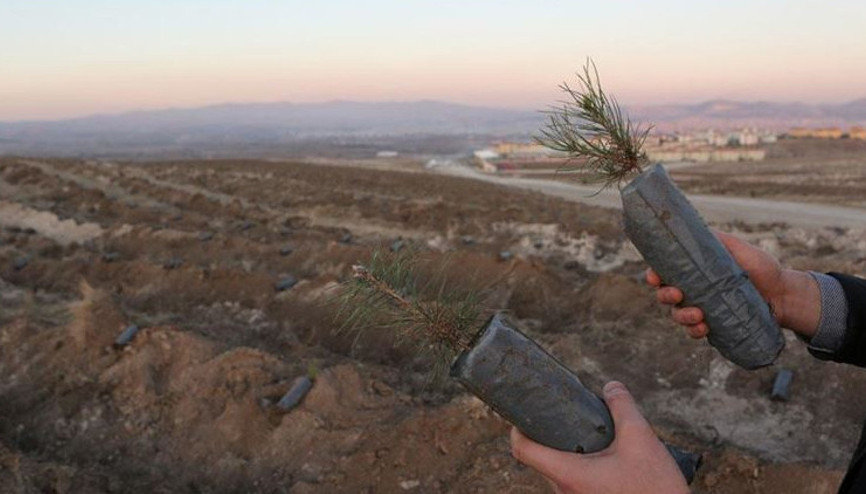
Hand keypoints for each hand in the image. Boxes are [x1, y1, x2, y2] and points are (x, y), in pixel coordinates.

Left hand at [510, 382, 687, 493]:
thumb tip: (611, 386)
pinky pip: (574, 482)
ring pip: (560, 471)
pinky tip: (603, 457)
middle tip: (567, 416)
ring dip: (571, 452)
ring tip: (592, 436)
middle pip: (542, 458)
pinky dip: (582, 466)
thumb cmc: (654, 487)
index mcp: (569, 474)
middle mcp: (565, 491)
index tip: (525, 413)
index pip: (523, 450)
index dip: (518, 428)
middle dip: (552, 435)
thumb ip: (623, 407)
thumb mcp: (641, 438)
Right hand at [645, 231, 819, 338]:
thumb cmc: (762, 268)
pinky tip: (704, 329)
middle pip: (665, 295)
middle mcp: (693, 290)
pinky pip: (694, 332)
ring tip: (698, 316)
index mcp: (694, 270)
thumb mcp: (740, 248)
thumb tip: (696, 229)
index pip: (665, 272)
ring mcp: (701, 308)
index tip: (654, 277)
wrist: (784, 294)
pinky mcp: (712, 325)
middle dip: (665, 296)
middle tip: (677, 294)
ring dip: (681, 316)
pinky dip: (695, 332)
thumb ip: (719, 240)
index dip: (653, 275)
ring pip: (677, 315)